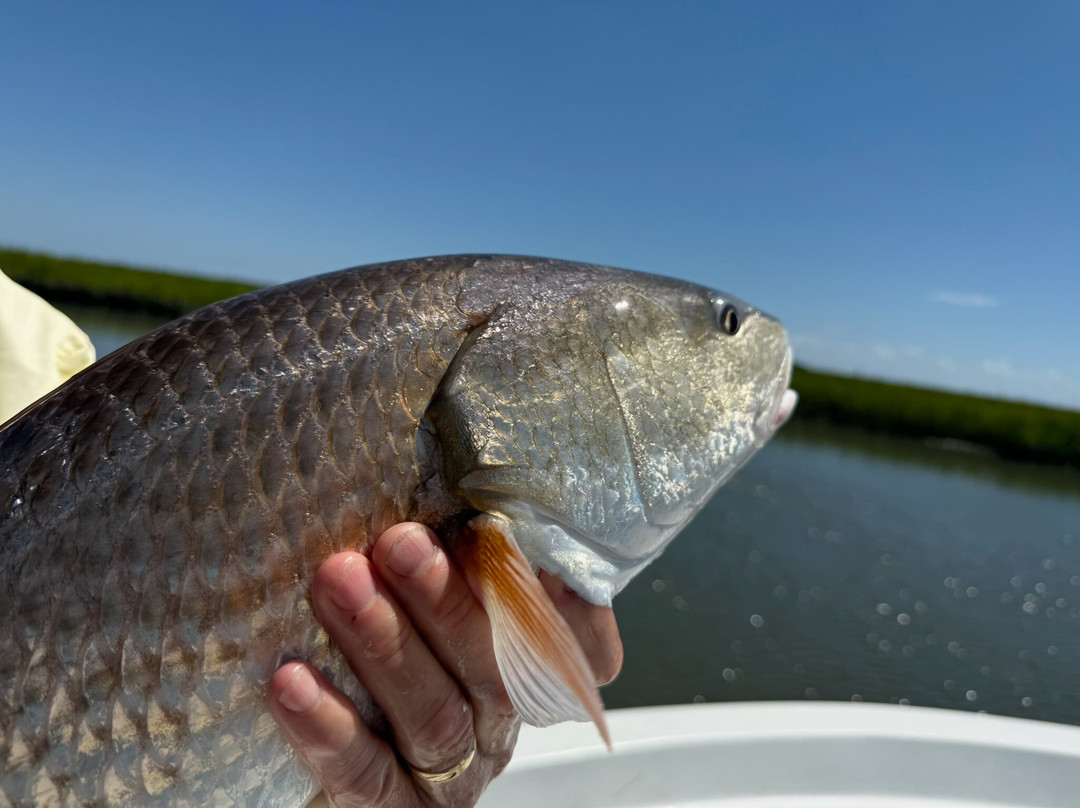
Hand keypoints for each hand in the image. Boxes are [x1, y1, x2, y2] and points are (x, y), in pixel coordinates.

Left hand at [267, 523, 622, 807]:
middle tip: (398, 542)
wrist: (345, 755)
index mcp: (521, 665)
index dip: (526, 582)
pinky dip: (330, 725)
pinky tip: (289, 679)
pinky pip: (366, 774)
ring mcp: (452, 774)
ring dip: (383, 644)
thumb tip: (485, 501)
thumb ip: (471, 561)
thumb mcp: (436, 599)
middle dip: (441, 600)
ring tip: (336, 581)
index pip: (549, 628)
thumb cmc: (396, 645)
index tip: (485, 524)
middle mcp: (497, 721)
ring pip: (432, 714)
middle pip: (488, 665)